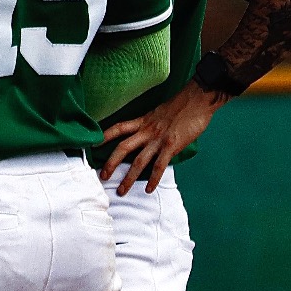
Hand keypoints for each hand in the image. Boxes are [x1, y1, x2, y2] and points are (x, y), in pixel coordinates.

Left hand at [100, 81, 226, 194]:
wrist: (198, 99)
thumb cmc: (182, 105)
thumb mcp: (160, 113)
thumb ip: (151, 125)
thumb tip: (149, 135)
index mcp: (143, 121)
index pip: (118, 128)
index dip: (104, 136)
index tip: (92, 145)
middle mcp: (147, 131)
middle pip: (122, 148)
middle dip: (110, 163)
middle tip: (102, 176)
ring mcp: (158, 139)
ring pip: (138, 161)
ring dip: (129, 178)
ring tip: (122, 191)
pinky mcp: (171, 146)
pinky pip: (159, 166)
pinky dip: (153, 179)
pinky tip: (148, 189)